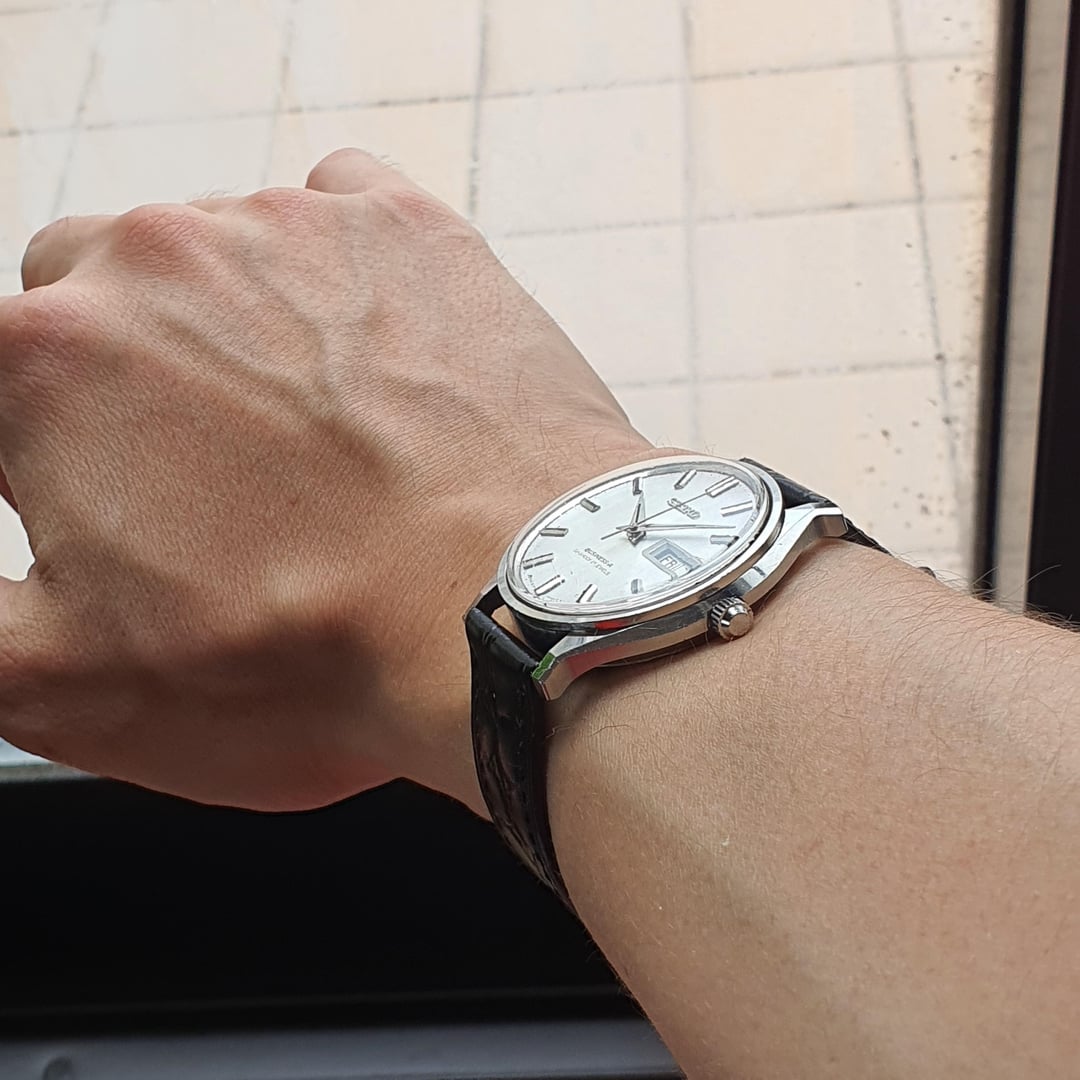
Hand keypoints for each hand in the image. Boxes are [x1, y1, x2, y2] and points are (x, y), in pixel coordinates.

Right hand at [0, 149, 658, 812]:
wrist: (512, 614)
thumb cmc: (307, 656)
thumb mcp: (72, 688)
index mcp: (46, 357)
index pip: (7, 382)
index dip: (52, 453)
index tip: (122, 504)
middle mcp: (158, 257)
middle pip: (97, 294)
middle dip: (128, 372)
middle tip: (212, 472)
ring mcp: (293, 225)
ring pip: (217, 249)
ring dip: (235, 322)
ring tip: (311, 431)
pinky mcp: (407, 226)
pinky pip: (337, 207)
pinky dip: (336, 267)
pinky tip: (371, 352)